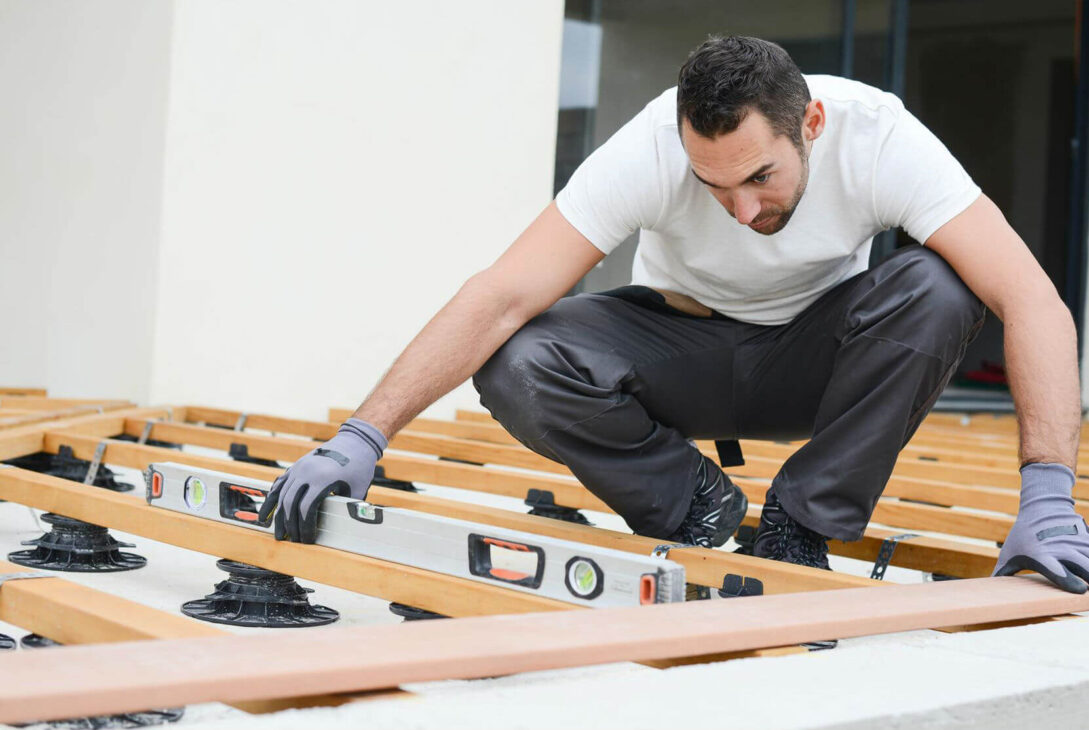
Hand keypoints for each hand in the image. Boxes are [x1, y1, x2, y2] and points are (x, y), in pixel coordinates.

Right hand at [257, 418, 386, 542]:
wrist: (355, 441)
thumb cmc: (359, 467)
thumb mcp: (358, 489)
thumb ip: (349, 510)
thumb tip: (346, 531)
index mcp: (322, 479)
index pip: (306, 509)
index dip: (305, 527)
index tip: (307, 539)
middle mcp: (306, 472)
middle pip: (290, 504)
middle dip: (290, 525)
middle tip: (293, 540)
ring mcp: (299, 468)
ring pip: (281, 495)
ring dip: (278, 516)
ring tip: (279, 534)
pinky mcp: (296, 466)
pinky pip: (279, 484)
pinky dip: (271, 500)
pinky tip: (266, 514)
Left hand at [993, 463, 1088, 592]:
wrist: (1042, 507)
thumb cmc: (1023, 535)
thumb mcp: (1010, 552)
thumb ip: (1003, 572)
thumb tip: (990, 589)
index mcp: (1041, 556)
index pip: (1059, 571)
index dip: (1070, 582)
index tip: (1079, 589)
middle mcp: (1062, 549)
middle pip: (1085, 568)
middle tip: (1087, 586)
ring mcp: (1077, 543)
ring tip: (1087, 578)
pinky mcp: (1087, 539)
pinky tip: (1087, 568)